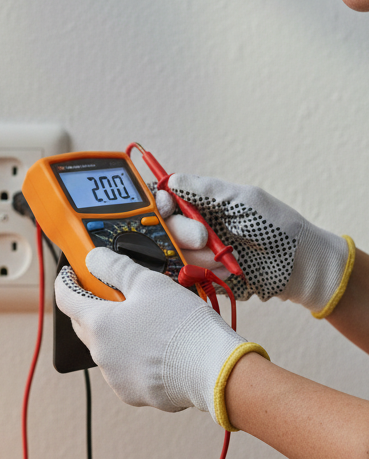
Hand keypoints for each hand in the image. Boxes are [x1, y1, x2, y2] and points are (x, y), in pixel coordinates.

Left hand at [54, 247, 267, 428]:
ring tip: (144, 322)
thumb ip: (115, 268)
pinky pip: (124, 369)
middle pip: (85, 325)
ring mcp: (115, 378)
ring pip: (106, 348)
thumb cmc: (182, 324)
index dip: (66, 282)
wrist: (214, 369)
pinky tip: (155, 348)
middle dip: (92, 307)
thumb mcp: (148, 283)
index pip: (66, 298)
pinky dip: (133, 357)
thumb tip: (93, 259)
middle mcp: (100, 355)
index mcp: (98, 325)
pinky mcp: (133, 394)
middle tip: (111, 294)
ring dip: (116, 334)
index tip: (71, 274)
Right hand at [162, 174, 353, 315]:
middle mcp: (193, 227)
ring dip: (198, 256)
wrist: (299, 266)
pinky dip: (203, 273)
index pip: (164, 200)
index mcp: (201, 204)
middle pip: (162, 227)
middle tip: (203, 237)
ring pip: (173, 253)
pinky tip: (225, 271)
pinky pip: (185, 276)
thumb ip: (206, 190)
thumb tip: (170, 180)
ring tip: (228, 256)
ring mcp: (196, 254)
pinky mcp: (201, 277)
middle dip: (180, 232)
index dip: (159, 203)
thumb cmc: (276, 226)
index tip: (165, 206)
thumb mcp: (243, 200)